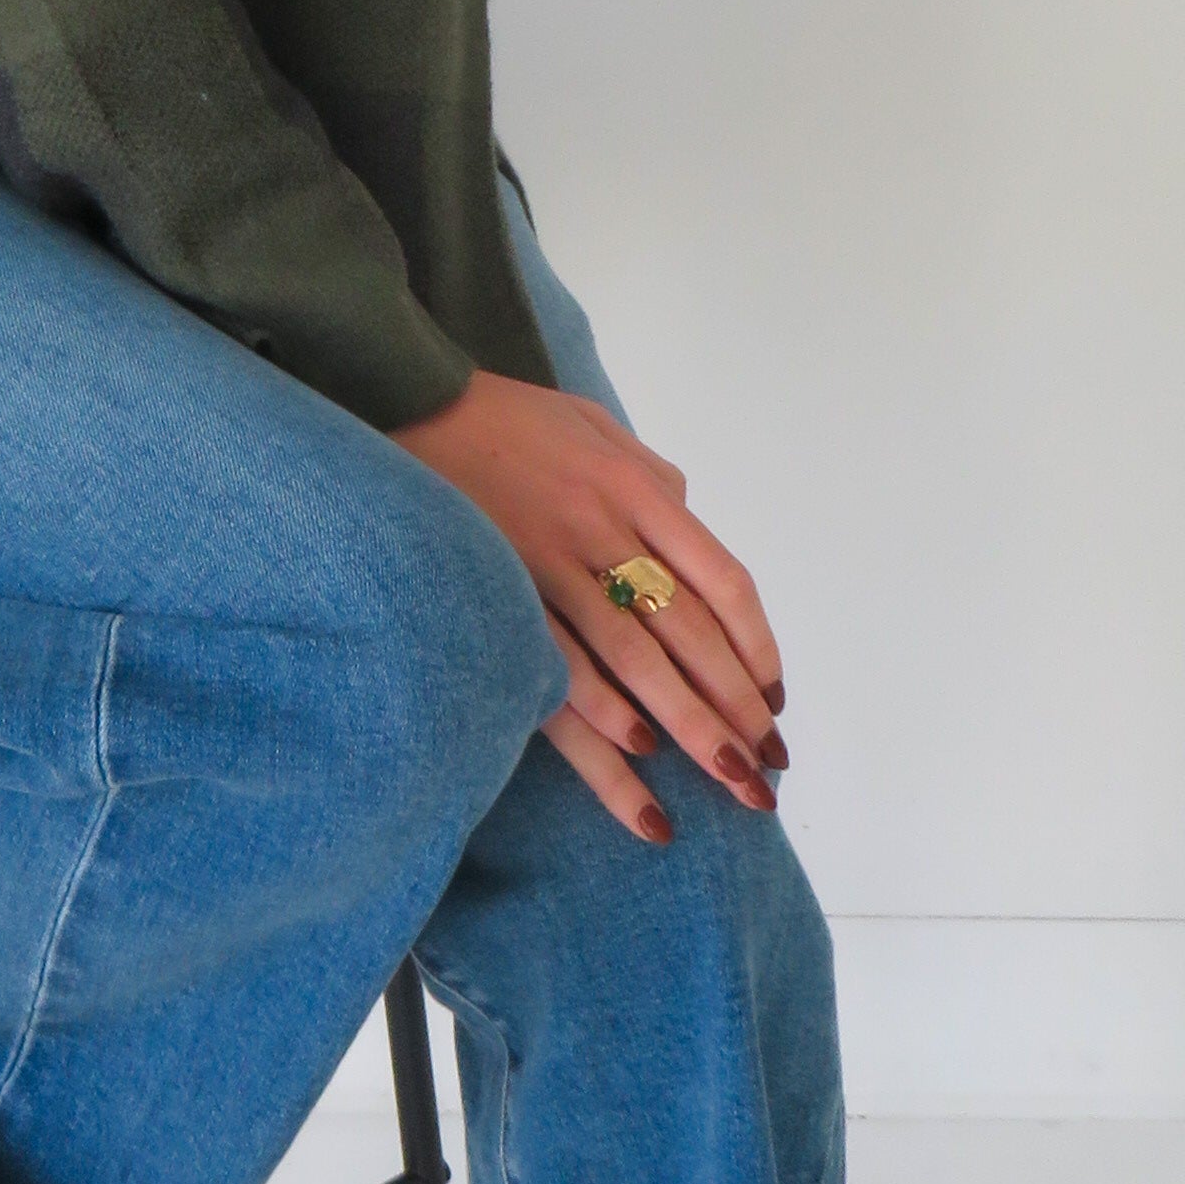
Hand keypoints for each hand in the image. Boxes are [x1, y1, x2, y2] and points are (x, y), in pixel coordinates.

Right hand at [390, 369, 786, 847]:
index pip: (720, 580)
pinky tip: (639, 752)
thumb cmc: (506, 419)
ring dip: (689, 724)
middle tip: (766, 763)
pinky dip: (604, 711)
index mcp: (634, 489)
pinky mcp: (503, 592)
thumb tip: (687, 514)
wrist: (411, 406)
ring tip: (726, 776)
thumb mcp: (593, 424)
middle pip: (690, 630)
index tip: (773, 695)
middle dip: (736, 703)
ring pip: (637, 659)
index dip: (755, 645)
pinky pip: (562, 663)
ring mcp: (550, 565)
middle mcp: (604, 528)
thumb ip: (648, 474)